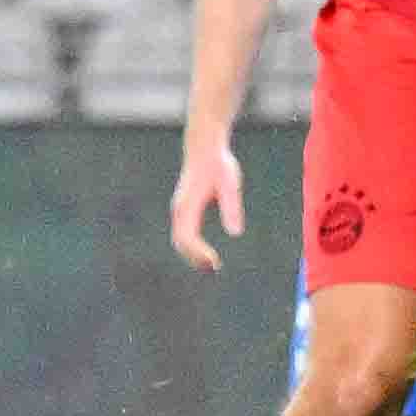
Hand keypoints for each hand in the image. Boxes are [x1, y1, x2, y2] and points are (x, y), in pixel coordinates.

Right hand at [167, 124, 243, 267]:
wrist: (204, 147)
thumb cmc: (218, 164)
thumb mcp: (229, 183)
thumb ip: (231, 207)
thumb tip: (235, 233)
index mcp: (188, 205)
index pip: (187, 237)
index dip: (198, 253)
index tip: (215, 262)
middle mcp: (180, 209)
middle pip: (180, 243)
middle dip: (195, 259)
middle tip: (215, 269)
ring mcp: (180, 210)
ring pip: (180, 240)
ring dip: (193, 256)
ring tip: (212, 265)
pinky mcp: (184, 209)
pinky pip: (184, 235)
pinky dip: (193, 248)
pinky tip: (207, 255)